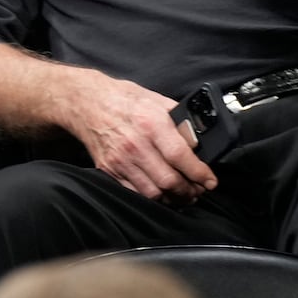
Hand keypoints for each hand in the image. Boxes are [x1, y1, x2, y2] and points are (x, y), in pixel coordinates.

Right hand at [65, 71, 217, 204]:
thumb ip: (179, 122)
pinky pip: (134, 193)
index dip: (200, 174)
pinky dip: (151, 197)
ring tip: (181, 194)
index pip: (181, 157)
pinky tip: (160, 192)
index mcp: (151, 124)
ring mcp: (120, 159)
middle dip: (189, 191)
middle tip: (197, 190)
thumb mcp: (157, 101)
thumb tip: (198, 141)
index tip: (210, 181)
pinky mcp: (109, 169)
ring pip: (153, 193)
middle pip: (169, 181)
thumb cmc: (123, 100)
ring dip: (172, 198)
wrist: (87, 103)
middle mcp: (135, 144)